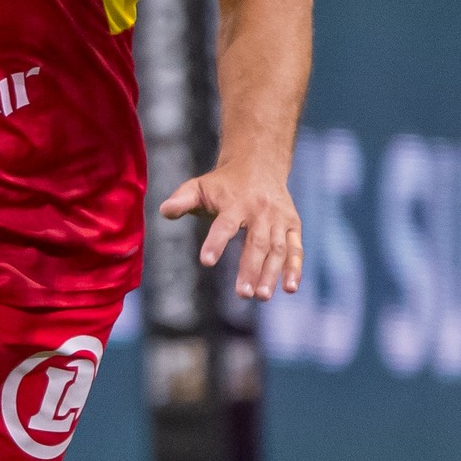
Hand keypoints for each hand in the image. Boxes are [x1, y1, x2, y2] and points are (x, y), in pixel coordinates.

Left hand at [159, 161, 302, 300]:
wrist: (260, 163)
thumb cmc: (224, 183)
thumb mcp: (200, 186)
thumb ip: (182, 200)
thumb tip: (164, 211)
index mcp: (236, 202)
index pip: (225, 225)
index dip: (216, 242)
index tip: (206, 262)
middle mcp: (261, 211)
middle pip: (257, 242)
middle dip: (251, 268)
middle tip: (243, 294)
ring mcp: (279, 219)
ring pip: (278, 248)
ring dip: (271, 274)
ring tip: (261, 296)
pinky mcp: (293, 225)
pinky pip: (296, 248)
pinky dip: (295, 268)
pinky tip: (290, 288)